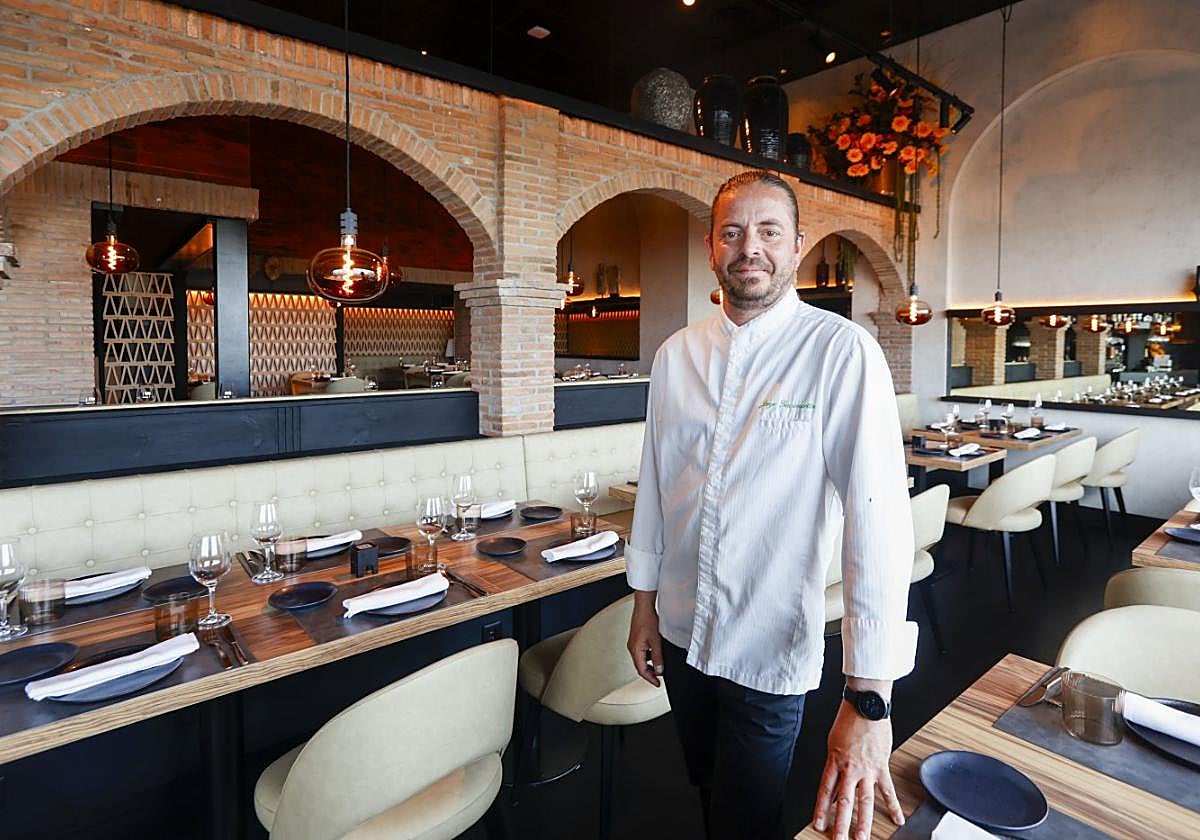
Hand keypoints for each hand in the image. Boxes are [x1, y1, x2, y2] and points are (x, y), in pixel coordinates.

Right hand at [626, 591, 662, 686]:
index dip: (650, 679)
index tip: (657, 684)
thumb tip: (659, 670)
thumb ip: (658, 657)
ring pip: (641, 659)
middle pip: (640, 666)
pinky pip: (642, 652)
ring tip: (659, 666)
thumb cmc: (647, 620)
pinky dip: (649, 657)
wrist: (644, 607)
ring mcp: (634, 643)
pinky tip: (656, 654)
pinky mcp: (636, 639)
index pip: (642, 670)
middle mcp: (632, 648)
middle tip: (658, 678)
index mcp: (635, 650)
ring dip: (650, 665)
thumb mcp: (656, 641)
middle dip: (650, 673)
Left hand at [812, 701, 903, 839]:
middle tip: (838, 839)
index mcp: (834, 762)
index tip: (819, 824)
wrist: (866, 706)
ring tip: (861, 837)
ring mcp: (867, 770)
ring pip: (865, 800)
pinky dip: (894, 806)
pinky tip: (897, 819)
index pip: (825, 791)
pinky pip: (888, 790)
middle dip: (840, 823)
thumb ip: (835, 764)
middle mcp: (850, 769)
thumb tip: (835, 784)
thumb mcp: (833, 743)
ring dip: (863, 821)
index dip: (821, 809)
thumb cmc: (849, 720)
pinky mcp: (882, 767)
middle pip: (844, 801)